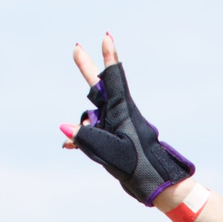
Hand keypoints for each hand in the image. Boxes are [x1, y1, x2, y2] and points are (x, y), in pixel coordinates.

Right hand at [63, 34, 196, 205]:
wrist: (156, 184)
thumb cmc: (138, 167)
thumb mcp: (110, 152)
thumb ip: (86, 138)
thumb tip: (66, 128)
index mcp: (122, 111)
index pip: (113, 78)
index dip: (109, 56)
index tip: (107, 36)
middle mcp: (118, 114)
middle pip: (98, 88)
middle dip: (87, 68)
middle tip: (77, 48)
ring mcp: (115, 126)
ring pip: (91, 118)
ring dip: (83, 129)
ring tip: (76, 144)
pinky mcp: (114, 139)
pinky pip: (92, 134)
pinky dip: (81, 139)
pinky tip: (67, 145)